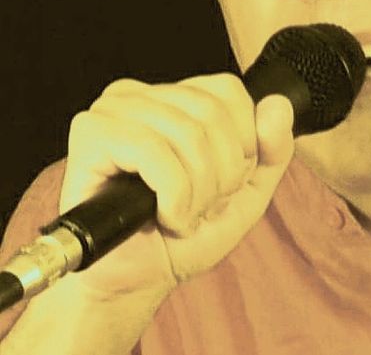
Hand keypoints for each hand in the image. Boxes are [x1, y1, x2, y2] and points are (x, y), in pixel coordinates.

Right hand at [59, 73, 294, 302]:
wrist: (137, 280)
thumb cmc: (185, 234)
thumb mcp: (249, 190)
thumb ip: (274, 148)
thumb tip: (278, 104)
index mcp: (172, 97)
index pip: (227, 90)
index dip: (242, 143)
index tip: (225, 183)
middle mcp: (138, 94)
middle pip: (211, 113)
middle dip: (222, 175)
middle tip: (204, 208)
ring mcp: (111, 110)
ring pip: (187, 134)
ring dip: (198, 192)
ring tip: (184, 217)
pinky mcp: (91, 135)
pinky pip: (154, 153)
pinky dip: (174, 196)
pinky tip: (166, 218)